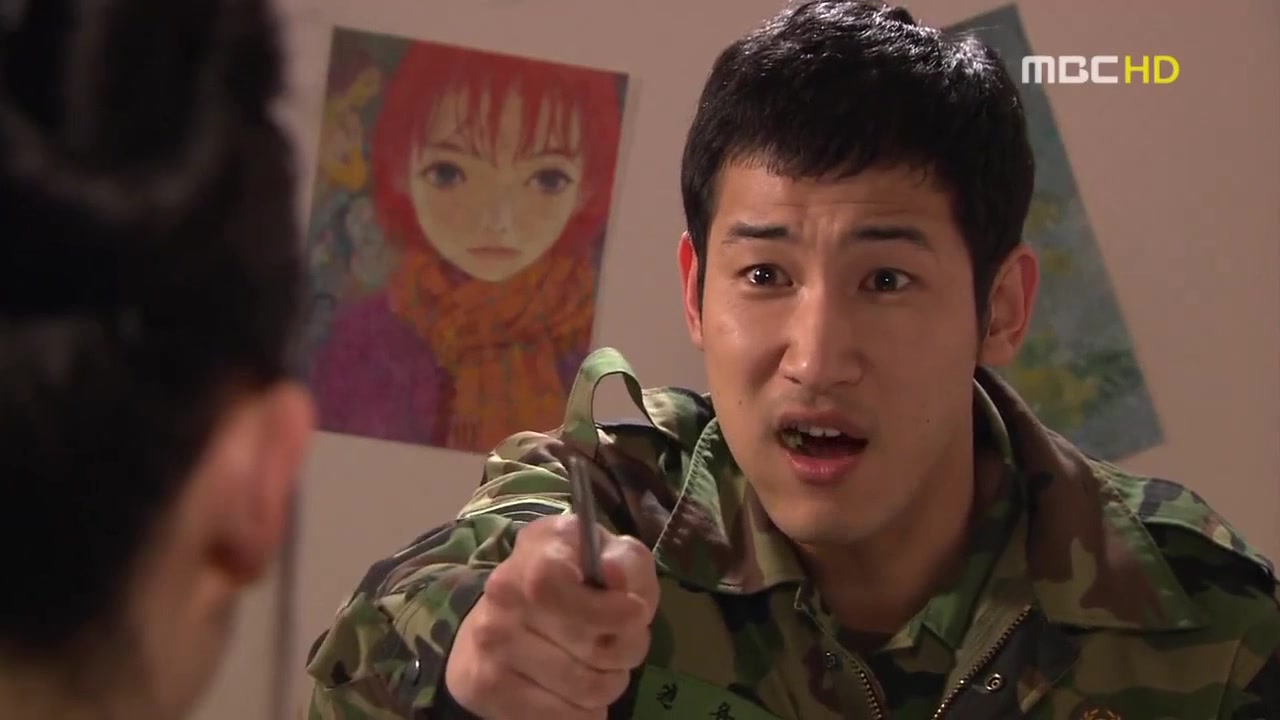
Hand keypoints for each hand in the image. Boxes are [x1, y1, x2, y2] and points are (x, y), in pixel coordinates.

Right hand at [444, 515, 658, 718]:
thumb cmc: (579, 581)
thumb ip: (626, 563)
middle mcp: (503, 593)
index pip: (553, 585)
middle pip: (590, 646)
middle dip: (626, 651)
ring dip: (609, 684)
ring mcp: (490, 643)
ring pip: (584, 688)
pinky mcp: (486, 687)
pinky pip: (561, 719)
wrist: (509, 614)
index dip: (605, 609)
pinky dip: (584, 713)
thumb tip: (614, 575)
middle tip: (622, 644)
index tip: (636, 613)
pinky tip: (578, 693)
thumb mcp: (614, 557)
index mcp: (537, 549)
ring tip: (601, 668)